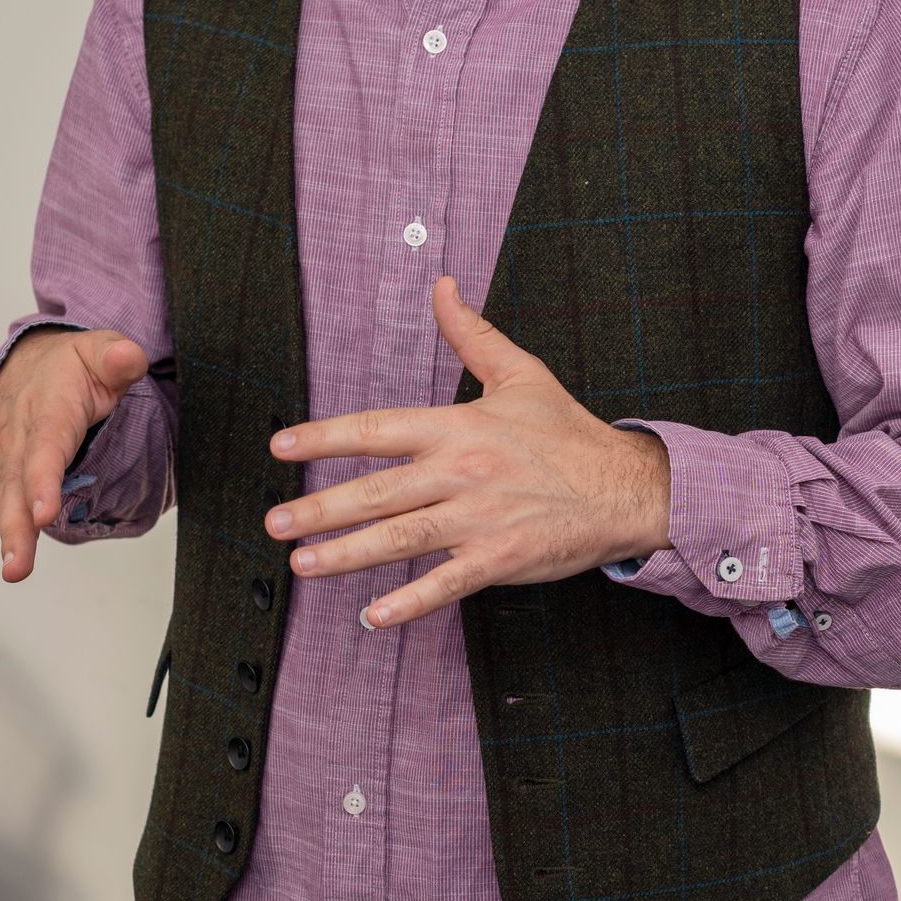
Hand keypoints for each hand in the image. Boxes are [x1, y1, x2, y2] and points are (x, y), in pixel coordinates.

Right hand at [0, 326, 150, 594]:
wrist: (34, 360)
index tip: (44, 515)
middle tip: (14, 570)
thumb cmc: (72, 365)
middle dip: (12, 532)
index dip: (43, 481)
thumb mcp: (101, 353)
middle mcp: (15, 443)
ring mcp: (0, 464)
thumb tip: (129, 358)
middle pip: (12, 491)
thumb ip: (116, 359)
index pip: (45, 449)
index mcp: (46, 413)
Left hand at [265, 278, 672, 627]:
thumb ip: (472, 333)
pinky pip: (446, 583)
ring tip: (303, 564)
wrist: (626, 487)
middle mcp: (462, 472)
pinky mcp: (500, 558)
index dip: (325, 438)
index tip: (282, 448)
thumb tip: (442, 286)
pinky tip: (372, 615)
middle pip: (377, 491)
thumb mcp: (521, 373)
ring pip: (401, 537)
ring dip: (346, 554)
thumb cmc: (569, 435)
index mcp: (459, 426)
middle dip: (319, 509)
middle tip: (275, 523)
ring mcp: (480, 518)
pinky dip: (408, 602)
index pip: (378, 429)